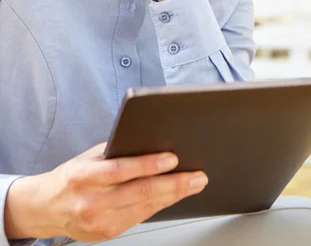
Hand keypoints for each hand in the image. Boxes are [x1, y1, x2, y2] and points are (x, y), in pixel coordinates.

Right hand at [4, 143, 207, 242]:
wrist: (46, 208)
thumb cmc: (70, 176)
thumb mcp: (87, 158)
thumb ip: (114, 153)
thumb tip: (149, 144)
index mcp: (83, 176)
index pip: (121, 170)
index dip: (149, 165)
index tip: (172, 159)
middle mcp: (90, 201)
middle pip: (139, 192)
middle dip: (173, 184)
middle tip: (197, 176)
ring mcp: (98, 222)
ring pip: (144, 208)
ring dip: (173, 196)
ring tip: (193, 184)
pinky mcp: (105, 234)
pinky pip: (138, 218)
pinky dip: (158, 206)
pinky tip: (172, 197)